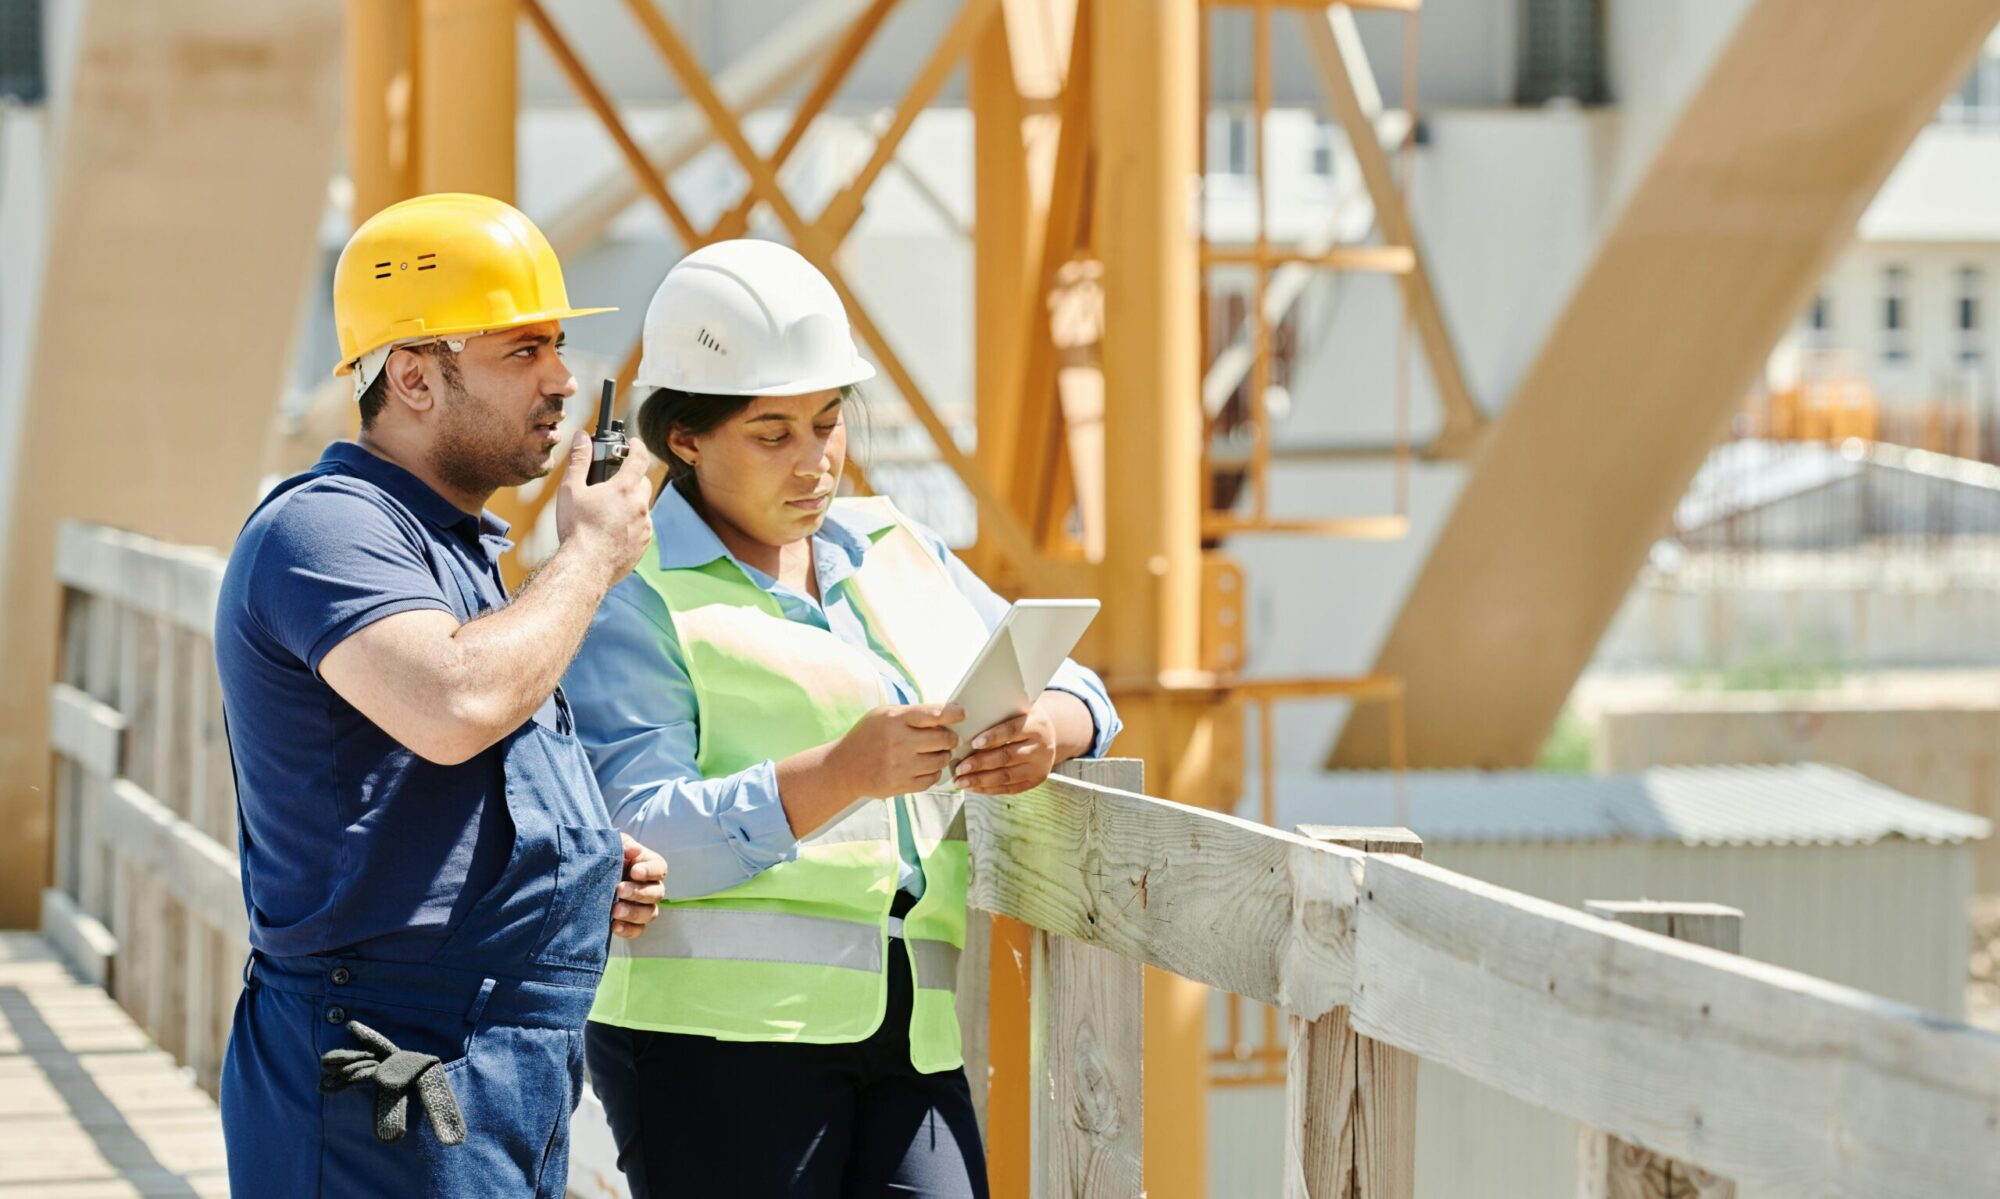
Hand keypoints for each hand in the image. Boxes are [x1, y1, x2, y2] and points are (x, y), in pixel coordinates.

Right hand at [557, 430, 656, 581]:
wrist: (586, 567)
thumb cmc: (576, 528)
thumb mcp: (571, 490)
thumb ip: (579, 460)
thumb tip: (581, 437)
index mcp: (625, 489)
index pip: (639, 458)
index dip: (637, 446)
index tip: (634, 443)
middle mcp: (640, 506)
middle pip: (643, 482)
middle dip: (632, 478)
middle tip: (614, 481)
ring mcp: (645, 526)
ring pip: (642, 507)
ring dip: (631, 503)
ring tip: (608, 510)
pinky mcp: (644, 544)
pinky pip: (642, 527)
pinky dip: (632, 524)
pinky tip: (613, 530)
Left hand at [610, 833, 665, 939]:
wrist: (586, 876)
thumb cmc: (605, 857)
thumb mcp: (613, 845)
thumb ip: (624, 845)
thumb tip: (635, 850)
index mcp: (648, 866)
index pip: (659, 868)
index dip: (650, 871)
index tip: (634, 871)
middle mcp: (650, 887)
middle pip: (657, 893)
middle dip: (638, 892)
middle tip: (619, 890)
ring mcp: (643, 907)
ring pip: (650, 913)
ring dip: (634, 913)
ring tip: (614, 911)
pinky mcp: (632, 923)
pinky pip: (639, 930)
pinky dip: (629, 930)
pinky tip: (614, 926)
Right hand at [830, 703, 964, 799]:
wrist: (844, 768)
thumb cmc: (867, 737)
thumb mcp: (883, 715)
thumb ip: (912, 714)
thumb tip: (944, 714)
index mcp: (895, 720)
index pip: (933, 714)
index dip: (952, 713)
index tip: (961, 713)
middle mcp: (899, 742)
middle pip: (943, 739)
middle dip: (951, 738)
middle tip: (949, 738)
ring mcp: (900, 766)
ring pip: (940, 760)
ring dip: (943, 756)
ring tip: (936, 752)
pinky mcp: (901, 785)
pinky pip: (932, 779)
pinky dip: (934, 773)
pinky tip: (926, 767)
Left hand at [954, 696, 1063, 794]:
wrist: (1049, 736)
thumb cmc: (1024, 721)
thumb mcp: (1018, 711)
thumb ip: (998, 715)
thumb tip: (966, 725)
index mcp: (1036, 725)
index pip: (1013, 730)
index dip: (993, 737)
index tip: (973, 743)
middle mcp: (1041, 747)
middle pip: (1007, 756)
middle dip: (980, 763)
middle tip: (960, 767)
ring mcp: (1039, 767)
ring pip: (1007, 776)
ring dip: (981, 780)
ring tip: (961, 781)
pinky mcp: (1035, 781)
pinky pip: (1009, 788)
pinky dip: (989, 789)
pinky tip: (973, 787)